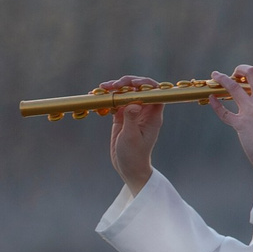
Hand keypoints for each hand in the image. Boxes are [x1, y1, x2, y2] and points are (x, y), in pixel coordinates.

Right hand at [94, 75, 164, 194]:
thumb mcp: (131, 137)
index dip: (145, 84)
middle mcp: (144, 111)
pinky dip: (108, 97)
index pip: (155, 93)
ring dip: (115, 88)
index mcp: (152, 115)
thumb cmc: (134, 155)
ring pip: (126, 93)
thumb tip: (133, 103)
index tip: (132, 83)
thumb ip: (131, 119)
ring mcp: (133, 112)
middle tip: (113, 85)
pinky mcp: (122, 116)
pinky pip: (116, 102)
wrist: (128, 168)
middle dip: (126, 83)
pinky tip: (97, 96)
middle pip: (139, 89)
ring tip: (102, 88)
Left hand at [210, 63, 252, 176]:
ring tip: (215, 75)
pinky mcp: (240, 124)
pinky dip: (216, 104)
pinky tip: (211, 98)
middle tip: (237, 72)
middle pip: (252, 73)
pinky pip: (224, 112)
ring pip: (233, 87)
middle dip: (242, 69)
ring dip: (222, 78)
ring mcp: (251, 112)